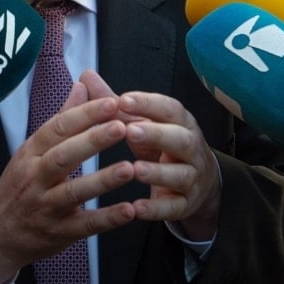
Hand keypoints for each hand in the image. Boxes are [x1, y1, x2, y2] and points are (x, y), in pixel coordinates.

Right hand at [0, 74, 136, 283]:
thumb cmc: (19, 187)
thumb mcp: (31, 151)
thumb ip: (61, 119)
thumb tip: (82, 85)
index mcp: (30, 153)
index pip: (56, 128)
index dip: (84, 115)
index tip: (111, 103)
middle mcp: (35, 178)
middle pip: (63, 156)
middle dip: (93, 140)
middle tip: (122, 127)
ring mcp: (45, 207)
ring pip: (74, 192)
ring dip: (103, 180)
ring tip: (130, 168)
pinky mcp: (58, 233)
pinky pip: (84, 226)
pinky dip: (107, 219)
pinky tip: (129, 210)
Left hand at [109, 72, 221, 241]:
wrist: (196, 182)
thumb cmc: (161, 146)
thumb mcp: (141, 123)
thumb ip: (114, 103)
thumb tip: (86, 75)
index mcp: (180, 123)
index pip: (170, 108)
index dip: (149, 103)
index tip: (124, 99)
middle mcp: (191, 148)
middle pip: (181, 139)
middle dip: (157, 134)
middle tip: (130, 130)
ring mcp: (192, 177)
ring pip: (181, 174)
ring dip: (158, 172)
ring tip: (135, 169)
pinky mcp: (186, 204)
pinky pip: (174, 207)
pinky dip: (156, 208)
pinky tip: (136, 207)